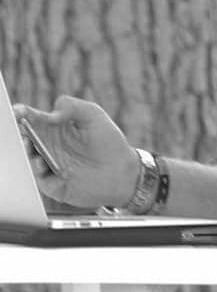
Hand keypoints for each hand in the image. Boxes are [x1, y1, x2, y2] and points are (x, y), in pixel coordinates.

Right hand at [13, 96, 139, 208]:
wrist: (124, 173)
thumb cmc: (110, 143)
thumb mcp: (94, 116)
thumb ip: (73, 107)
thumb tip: (51, 114)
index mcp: (55, 127)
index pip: (32, 118)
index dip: (21, 114)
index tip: (19, 112)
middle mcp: (49, 145)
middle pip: (24, 137)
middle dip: (18, 133)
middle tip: (21, 130)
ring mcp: (49, 165)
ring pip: (27, 157)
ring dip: (25, 151)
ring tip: (30, 145)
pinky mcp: (53, 183)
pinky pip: (37, 178)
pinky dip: (35, 170)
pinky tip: (42, 164)